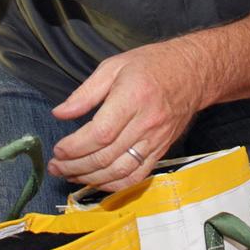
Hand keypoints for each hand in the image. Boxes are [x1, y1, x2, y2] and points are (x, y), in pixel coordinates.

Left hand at [48, 40, 209, 190]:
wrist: (194, 73)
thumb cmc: (152, 65)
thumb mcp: (114, 66)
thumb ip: (86, 92)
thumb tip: (60, 113)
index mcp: (133, 98)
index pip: (100, 133)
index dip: (75, 147)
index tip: (58, 149)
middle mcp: (146, 123)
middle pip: (107, 156)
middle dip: (76, 166)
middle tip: (55, 166)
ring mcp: (156, 140)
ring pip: (121, 171)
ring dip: (91, 178)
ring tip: (70, 175)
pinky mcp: (162, 150)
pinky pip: (138, 175)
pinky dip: (115, 184)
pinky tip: (97, 181)